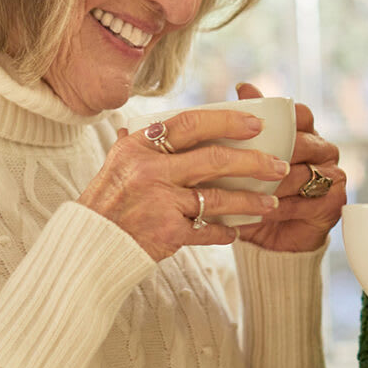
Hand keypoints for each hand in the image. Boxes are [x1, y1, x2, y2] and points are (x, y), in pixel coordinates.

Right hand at [86, 104, 290, 261]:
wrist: (90, 246)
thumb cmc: (106, 203)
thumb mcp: (116, 164)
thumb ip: (137, 143)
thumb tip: (154, 123)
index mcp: (139, 147)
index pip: (189, 123)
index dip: (226, 121)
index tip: (254, 123)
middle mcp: (150, 171)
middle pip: (213, 159)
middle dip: (253, 161)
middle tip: (278, 164)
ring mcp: (160, 202)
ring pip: (218, 198)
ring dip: (250, 201)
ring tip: (271, 203)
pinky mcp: (168, 233)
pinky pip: (208, 230)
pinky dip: (225, 232)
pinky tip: (237, 232)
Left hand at [230, 82, 345, 253]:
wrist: (269, 234)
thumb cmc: (257, 189)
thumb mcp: (248, 155)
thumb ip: (249, 122)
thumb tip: (243, 86)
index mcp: (307, 132)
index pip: (301, 115)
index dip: (283, 119)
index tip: (255, 128)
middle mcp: (324, 150)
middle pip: (304, 144)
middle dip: (275, 154)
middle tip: (245, 162)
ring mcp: (333, 176)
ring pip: (303, 174)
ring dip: (274, 183)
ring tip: (247, 190)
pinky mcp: (333, 203)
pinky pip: (305, 202)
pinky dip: (280, 207)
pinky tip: (260, 210)